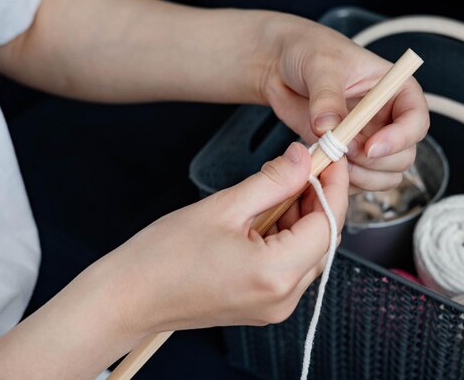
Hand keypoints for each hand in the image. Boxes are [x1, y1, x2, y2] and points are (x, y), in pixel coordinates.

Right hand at [114, 142, 347, 333]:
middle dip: (317, 198)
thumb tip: (303, 159)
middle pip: (323, 239)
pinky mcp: (265, 307)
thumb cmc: (163, 257)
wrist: (129, 298)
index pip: (328, 222)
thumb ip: (273, 181)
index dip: (333, 185)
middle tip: (302, 166)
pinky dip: (287, 237)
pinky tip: (266, 216)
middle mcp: (283, 297)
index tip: (331, 157)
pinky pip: (292, 267)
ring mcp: (275, 307)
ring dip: (301, 217)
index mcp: (275, 273)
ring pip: (309, 252)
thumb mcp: (223, 206)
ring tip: (275, 190)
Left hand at [257, 14, 428, 192]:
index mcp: (395, 90)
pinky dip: (344, 184)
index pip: (416, 121)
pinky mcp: (347, 157)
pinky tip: (323, 169)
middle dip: (375, 162)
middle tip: (341, 150)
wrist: (281, 66)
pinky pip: (358, 183)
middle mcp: (388, 119)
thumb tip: (327, 128)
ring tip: (331, 159)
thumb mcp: (320, 65)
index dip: (399, 138)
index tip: (370, 146)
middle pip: (404, 157)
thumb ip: (326, 97)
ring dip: (362, 177)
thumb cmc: (310, 52)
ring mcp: (368, 141)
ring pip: (385, 176)